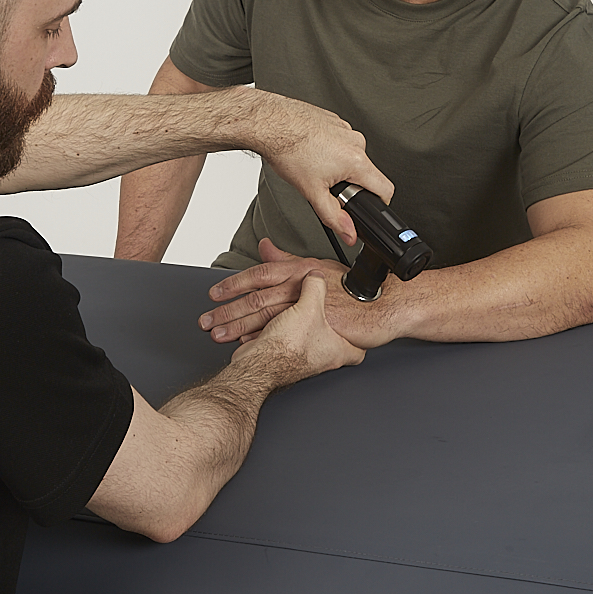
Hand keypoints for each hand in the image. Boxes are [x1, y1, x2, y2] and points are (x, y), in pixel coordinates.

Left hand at [201, 238, 404, 348]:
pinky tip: (245, 346)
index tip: (215, 293)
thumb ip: (289, 260)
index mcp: (301, 269)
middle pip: (256, 297)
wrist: (385, 305)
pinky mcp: (318, 325)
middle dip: (228, 310)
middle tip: (207, 320)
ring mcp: (310, 306)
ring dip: (238, 326)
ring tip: (218, 334)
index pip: (260, 273)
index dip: (234, 284)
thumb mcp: (320, 268)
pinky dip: (262, 341)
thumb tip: (266, 247)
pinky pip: (284, 335)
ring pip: (265, 316)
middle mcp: (302, 284)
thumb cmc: (355, 291)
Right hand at [228, 273, 364, 387]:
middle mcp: (322, 357)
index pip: (361, 350)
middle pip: (337, 344)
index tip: (363, 327)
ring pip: (312, 343)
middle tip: (339, 319)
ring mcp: (304, 359)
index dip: (364, 340)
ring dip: (308, 331)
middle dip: (335, 330)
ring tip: (308, 319)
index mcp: (336, 350)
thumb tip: (317, 274)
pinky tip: (281, 324)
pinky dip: (287, 332)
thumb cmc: (288, 347)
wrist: (259, 364)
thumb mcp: (309, 307)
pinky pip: (290, 342)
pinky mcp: (284, 357)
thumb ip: (316, 287)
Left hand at [245, 92, 393, 246]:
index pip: (385, 189)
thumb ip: (333, 216)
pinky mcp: (335, 121)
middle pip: (366, 172)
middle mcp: (355, 142)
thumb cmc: (288, 150)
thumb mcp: (312, 192)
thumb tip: (348, 232)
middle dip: (351, 183)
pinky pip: (340, 140)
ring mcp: (346, 129)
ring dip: (339, 164)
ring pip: (352, 156)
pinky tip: (312, 150)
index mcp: (356, 160)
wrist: (272, 123)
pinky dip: (330, 148)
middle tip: (327, 184)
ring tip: (315, 164)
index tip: (367, 206)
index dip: (378, 203)